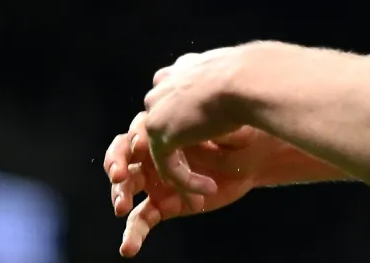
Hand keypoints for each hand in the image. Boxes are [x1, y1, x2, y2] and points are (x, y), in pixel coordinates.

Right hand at [105, 112, 272, 256]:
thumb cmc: (237, 133)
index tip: (142, 143)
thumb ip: (205, 124)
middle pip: (121, 155)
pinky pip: (140, 219)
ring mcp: (154, 179)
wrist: (252, 158)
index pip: (138, 130)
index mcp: (163, 127)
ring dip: (119, 194)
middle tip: (119, 174)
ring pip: (125, 186)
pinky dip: (133, 235)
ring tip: (121, 206)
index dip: (136, 136)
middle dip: (116, 163)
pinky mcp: (162, 204)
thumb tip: (193, 120)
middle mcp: (152, 153)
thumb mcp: (223, 124)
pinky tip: (128, 248)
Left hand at [141, 46, 255, 186]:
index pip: (175, 100)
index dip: (190, 124)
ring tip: (209, 188)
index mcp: (180, 70)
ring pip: (165, 150)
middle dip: (182, 150)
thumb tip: (244, 84)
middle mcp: (162, 87)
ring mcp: (157, 111)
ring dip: (186, 173)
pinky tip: (210, 189)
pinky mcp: (161, 135)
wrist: (248, 80)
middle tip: (207, 170)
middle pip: (165, 125)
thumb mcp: (236, 74)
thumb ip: (224, 83)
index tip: (211, 142)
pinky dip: (189, 182)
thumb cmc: (254, 76)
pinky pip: (170, 167)